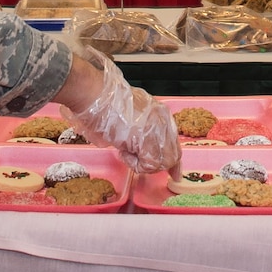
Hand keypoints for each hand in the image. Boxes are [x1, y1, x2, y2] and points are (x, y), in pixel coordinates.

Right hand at [59, 53, 181, 178]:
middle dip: (155, 164)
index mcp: (160, 113)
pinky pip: (149, 165)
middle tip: (136, 161)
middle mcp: (164, 122)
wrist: (97, 97)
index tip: (173, 173)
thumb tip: (138, 146)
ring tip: (125, 152)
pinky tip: (122, 152)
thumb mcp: (131, 115)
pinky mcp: (149, 141)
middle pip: (173, 155)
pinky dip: (134, 165)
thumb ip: (141, 129)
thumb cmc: (105, 103)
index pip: (174, 143)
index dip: (172, 162)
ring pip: (162, 163)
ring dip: (142, 164)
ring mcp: (158, 131)